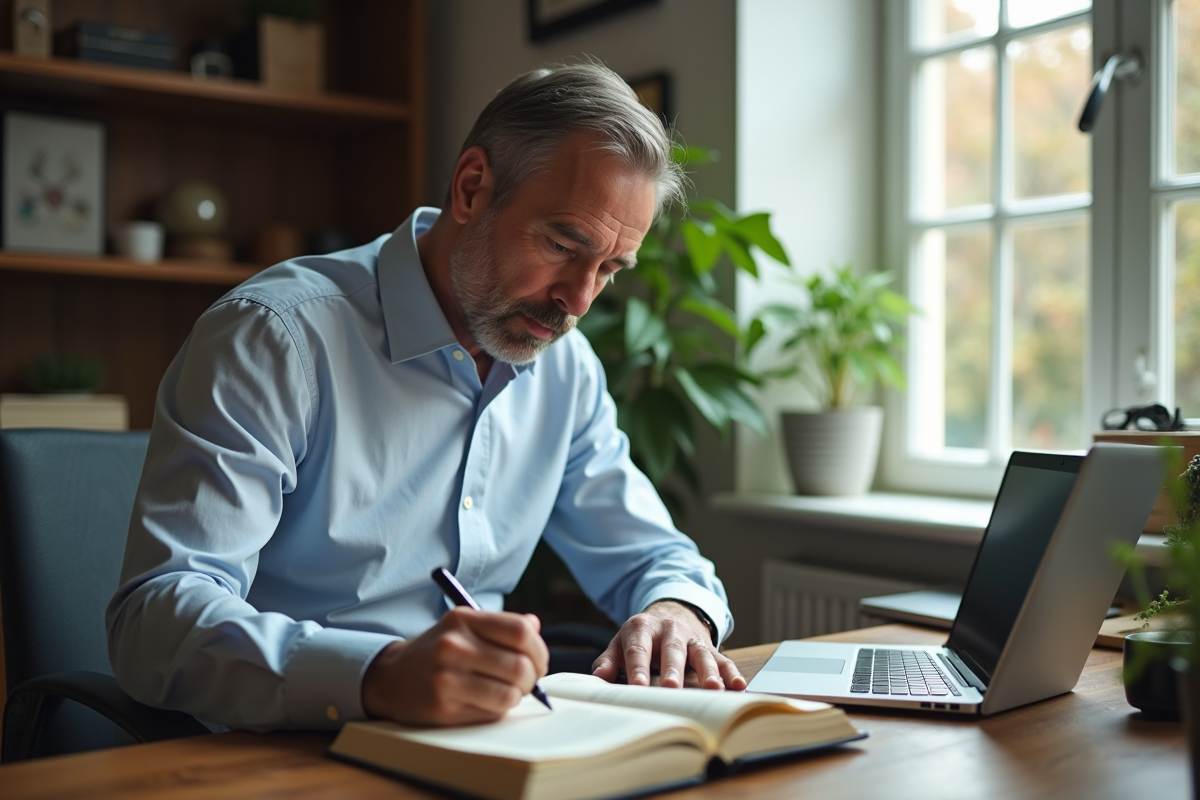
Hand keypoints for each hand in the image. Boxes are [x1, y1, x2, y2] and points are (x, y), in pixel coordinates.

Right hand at [362, 607, 548, 725]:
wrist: (392, 677)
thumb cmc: (437, 652)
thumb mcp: (463, 626)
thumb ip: (500, 625)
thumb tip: (535, 627)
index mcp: (463, 619)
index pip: (520, 631)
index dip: (539, 650)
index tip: (538, 661)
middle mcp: (453, 646)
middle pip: (519, 666)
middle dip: (532, 678)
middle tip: (527, 681)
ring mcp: (446, 678)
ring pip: (510, 694)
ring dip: (516, 697)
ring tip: (506, 692)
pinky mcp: (444, 708)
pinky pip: (492, 713)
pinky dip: (498, 710)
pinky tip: (486, 702)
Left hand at [591, 600, 745, 690]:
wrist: (670, 612)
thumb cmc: (642, 636)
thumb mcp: (621, 642)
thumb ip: (608, 660)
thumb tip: (597, 678)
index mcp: (642, 628)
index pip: (639, 649)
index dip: (638, 668)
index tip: (637, 687)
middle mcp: (669, 630)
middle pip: (672, 650)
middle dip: (673, 670)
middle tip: (673, 688)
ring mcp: (691, 638)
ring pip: (700, 653)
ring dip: (708, 671)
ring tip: (712, 688)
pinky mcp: (709, 647)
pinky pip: (722, 658)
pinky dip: (731, 672)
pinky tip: (737, 685)